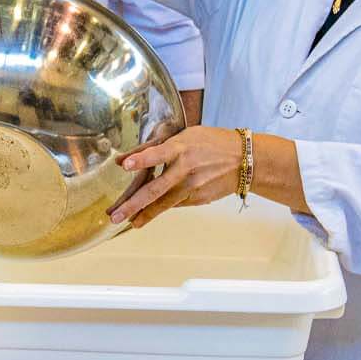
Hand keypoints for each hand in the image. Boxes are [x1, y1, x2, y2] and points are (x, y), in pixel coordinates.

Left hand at [107, 126, 246, 228]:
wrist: (244, 160)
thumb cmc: (212, 143)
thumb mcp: (187, 136)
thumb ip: (157, 147)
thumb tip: (126, 159)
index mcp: (182, 147)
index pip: (158, 153)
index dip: (141, 159)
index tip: (124, 165)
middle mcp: (186, 169)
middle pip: (156, 188)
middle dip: (134, 204)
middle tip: (116, 216)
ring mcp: (192, 187)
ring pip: (164, 203)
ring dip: (145, 215)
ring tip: (130, 223)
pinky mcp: (198, 199)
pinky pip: (175, 203)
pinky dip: (162, 207)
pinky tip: (149, 213)